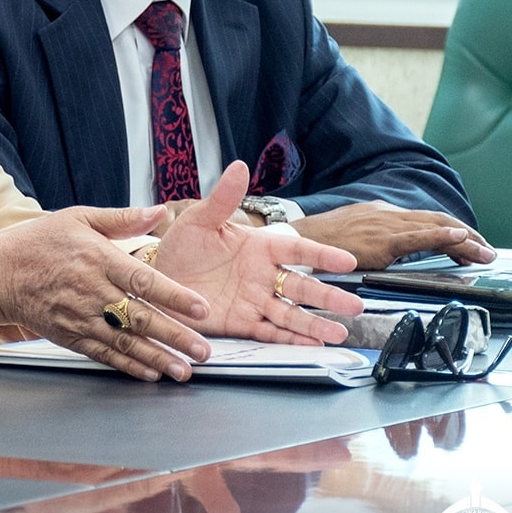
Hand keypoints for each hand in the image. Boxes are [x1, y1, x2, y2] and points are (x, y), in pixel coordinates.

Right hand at [0, 206, 212, 381]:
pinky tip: (149, 372)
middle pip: (139, 317)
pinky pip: (102, 353)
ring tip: (183, 370)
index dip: (174, 296)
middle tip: (203, 350)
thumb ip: (121, 218)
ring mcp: (78, 316)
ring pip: (124, 341)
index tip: (200, 308)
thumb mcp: (78, 218)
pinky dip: (127, 364)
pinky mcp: (68, 334)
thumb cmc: (39, 242)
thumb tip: (160, 212)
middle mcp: (90, 290)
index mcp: (96, 258)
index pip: (143, 281)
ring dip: (157, 357)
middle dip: (175, 336)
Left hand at [154, 162, 365, 344]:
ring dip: (315, 324)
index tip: (348, 261)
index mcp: (257, 247)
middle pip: (302, 286)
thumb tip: (239, 167)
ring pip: (291, 313)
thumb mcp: (199, 220)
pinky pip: (270, 332)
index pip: (296, 249)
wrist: (157, 279)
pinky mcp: (242, 323)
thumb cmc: (180, 247)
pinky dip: (290, 340)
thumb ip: (222, 198)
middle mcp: (262, 276)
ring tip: (338, 332)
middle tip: (354, 305)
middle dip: (329, 296)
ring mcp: (254, 301)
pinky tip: (311, 345)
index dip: (322, 254)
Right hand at [289, 201, 493, 269]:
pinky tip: (461, 238)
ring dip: (465, 240)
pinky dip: (443, 235)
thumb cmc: (318, 243)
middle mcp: (386, 216)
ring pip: (435, 228)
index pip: (425, 220)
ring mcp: (384, 226)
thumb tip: (392, 253)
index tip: (470, 243)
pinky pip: (418, 237)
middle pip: (437, 220)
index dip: (451, 230)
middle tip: (487, 251)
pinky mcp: (381, 241)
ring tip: (485, 253)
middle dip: (467, 236)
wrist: (294, 240)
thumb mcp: (352, 237)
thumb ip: (375, 242)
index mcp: (380, 214)